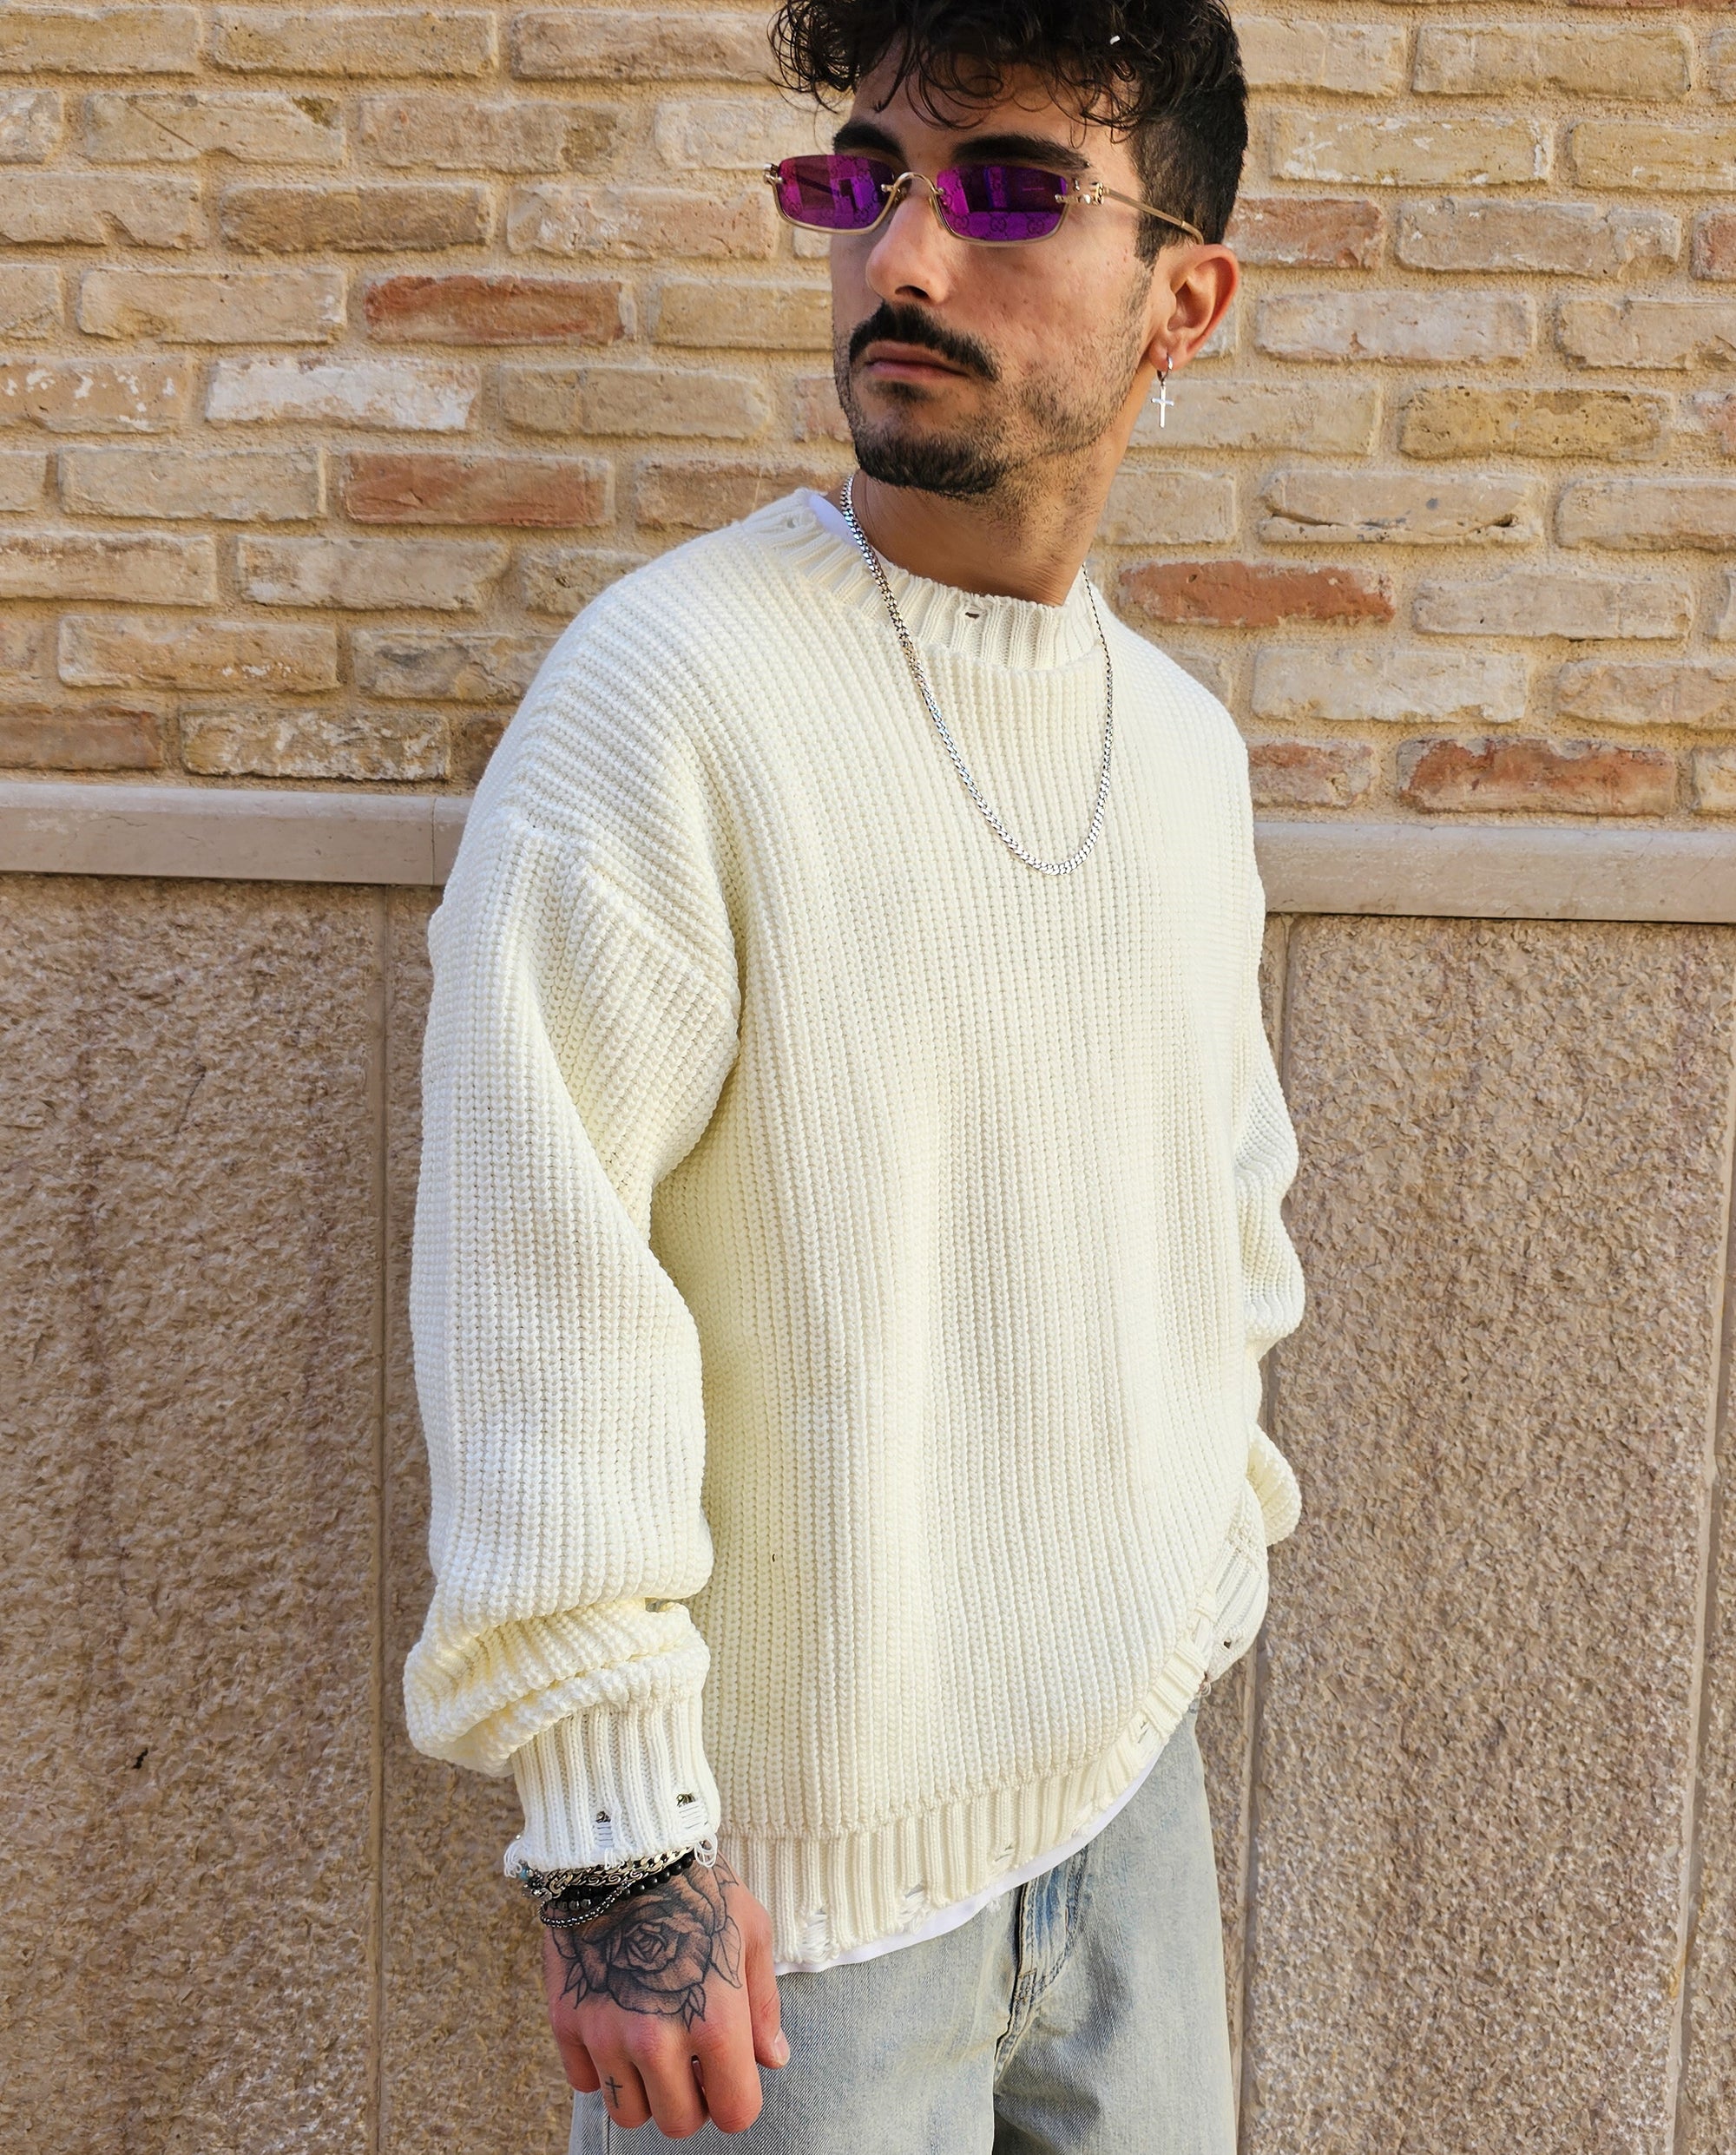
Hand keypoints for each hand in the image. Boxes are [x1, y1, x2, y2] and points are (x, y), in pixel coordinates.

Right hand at [541, 1856, 788, 2137]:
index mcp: (713, 2024)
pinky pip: (583, 2082)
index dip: (737, 2098)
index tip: (730, 2074)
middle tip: (691, 2063)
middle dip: (692, 2100)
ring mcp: (606, 2034)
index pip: (735, 2112)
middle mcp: (656, 2040)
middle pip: (677, 2123)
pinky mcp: (567, 2020)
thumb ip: (762, 2006)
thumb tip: (772, 2060)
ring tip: (652, 2048)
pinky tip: (616, 2027)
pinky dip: (600, 2067)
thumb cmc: (698, 1887)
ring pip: (627, 2113)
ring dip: (644, 2091)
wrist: (624, 1846)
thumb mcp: (751, 1933)